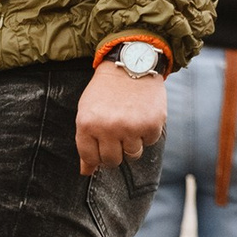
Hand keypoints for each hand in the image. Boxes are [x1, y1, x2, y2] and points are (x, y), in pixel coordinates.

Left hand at [76, 60, 166, 174]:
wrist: (131, 64)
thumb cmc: (106, 91)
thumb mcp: (87, 112)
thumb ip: (85, 142)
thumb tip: (86, 172)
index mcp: (87, 124)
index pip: (91, 158)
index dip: (97, 156)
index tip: (102, 145)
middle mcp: (108, 128)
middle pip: (112, 161)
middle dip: (115, 152)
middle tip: (117, 134)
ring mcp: (131, 127)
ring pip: (132, 155)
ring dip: (132, 142)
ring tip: (130, 121)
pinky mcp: (151, 124)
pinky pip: (149, 142)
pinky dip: (147, 132)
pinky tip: (142, 115)